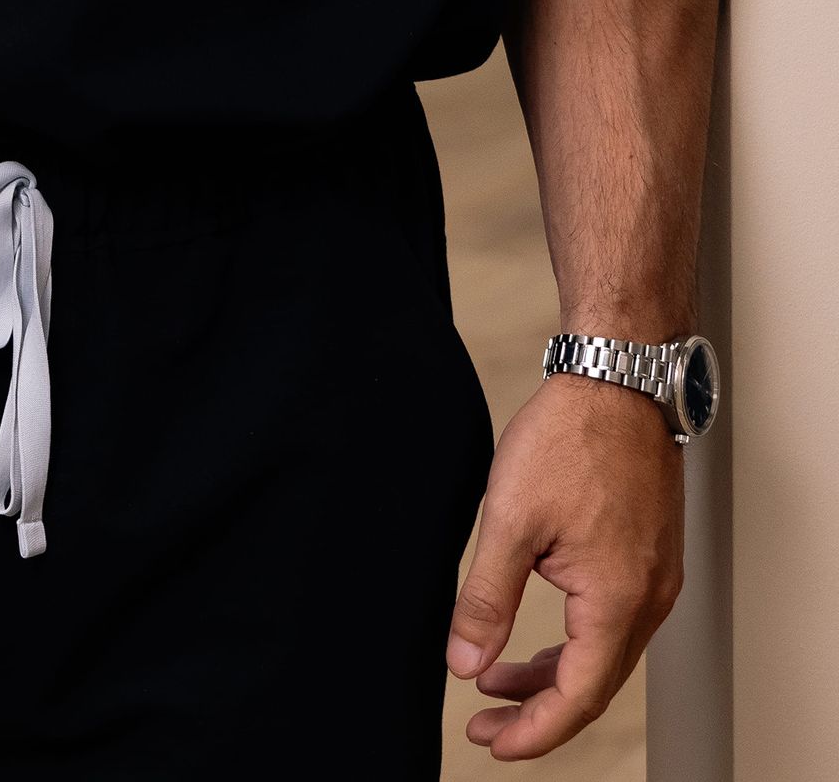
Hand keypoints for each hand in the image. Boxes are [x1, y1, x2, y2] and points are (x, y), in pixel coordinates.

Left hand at [448, 375, 683, 757]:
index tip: (490, 741)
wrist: (618, 378)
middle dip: (537, 711)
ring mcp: (655, 579)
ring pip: (604, 655)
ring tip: (496, 675)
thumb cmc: (572, 435)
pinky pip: (614, 622)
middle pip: (594, 685)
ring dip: (553, 674)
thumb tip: (464, 661)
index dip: (532, 730)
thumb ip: (486, 598)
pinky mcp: (650, 557)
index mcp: (617, 600)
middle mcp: (648, 599)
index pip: (577, 698)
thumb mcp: (511, 518)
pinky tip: (539, 631)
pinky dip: (575, 640)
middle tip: (485, 722)